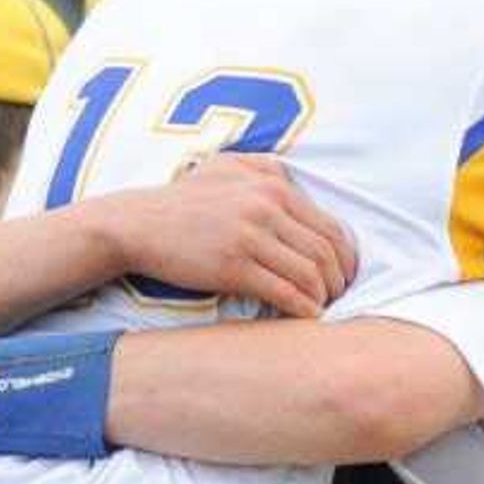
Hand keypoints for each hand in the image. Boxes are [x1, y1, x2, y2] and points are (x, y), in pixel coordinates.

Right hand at [96, 157, 355, 318]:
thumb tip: (296, 180)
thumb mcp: (226, 165)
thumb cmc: (182, 199)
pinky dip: (301, 309)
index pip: (330, 226)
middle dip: (338, 280)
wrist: (138, 224)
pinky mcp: (234, 267)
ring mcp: (250, 237)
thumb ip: (266, 167)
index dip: (346, 257)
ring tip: (319, 308)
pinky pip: (284, 293)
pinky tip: (304, 317)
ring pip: (309, 274)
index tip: (344, 274)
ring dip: (321, 297)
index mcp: (273, 184)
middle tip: (338, 296)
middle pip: (325, 252)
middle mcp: (267, 206)